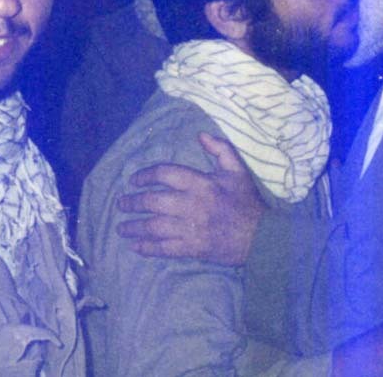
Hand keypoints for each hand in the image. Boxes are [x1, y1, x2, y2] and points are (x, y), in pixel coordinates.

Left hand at [116, 133, 267, 265]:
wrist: (260, 236)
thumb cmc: (247, 201)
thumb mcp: (237, 169)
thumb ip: (220, 149)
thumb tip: (201, 135)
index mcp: (201, 183)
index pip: (165, 174)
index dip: (146, 175)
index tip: (134, 180)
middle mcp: (191, 204)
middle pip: (153, 202)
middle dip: (133, 202)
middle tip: (121, 203)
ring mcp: (190, 228)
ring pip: (154, 227)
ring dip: (135, 227)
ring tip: (122, 227)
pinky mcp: (192, 248)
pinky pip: (164, 248)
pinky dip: (148, 248)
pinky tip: (136, 246)